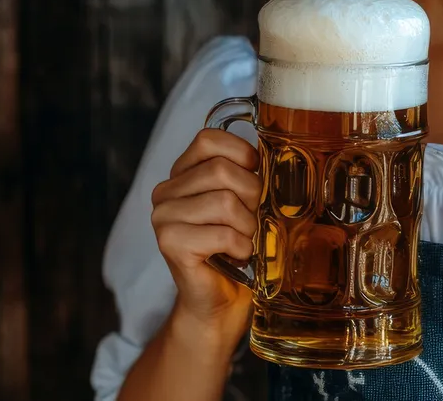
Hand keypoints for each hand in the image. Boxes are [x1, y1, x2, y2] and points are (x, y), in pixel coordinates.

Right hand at [150, 128, 261, 339]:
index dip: (241, 154)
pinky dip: (240, 246)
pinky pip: (222, 233)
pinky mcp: (170, 244)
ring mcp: (163, 218)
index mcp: (181, 174)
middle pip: (221, 170)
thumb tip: (279, 154)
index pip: (208, 139)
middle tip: (252, 221)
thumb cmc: (236, 248)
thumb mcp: (244, 202)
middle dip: (252, 195)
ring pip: (223, 201)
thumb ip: (249, 174)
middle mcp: (165, 192)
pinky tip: (237, 256)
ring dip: (246, 226)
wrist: (220, 303)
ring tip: (243, 240)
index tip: (255, 175)